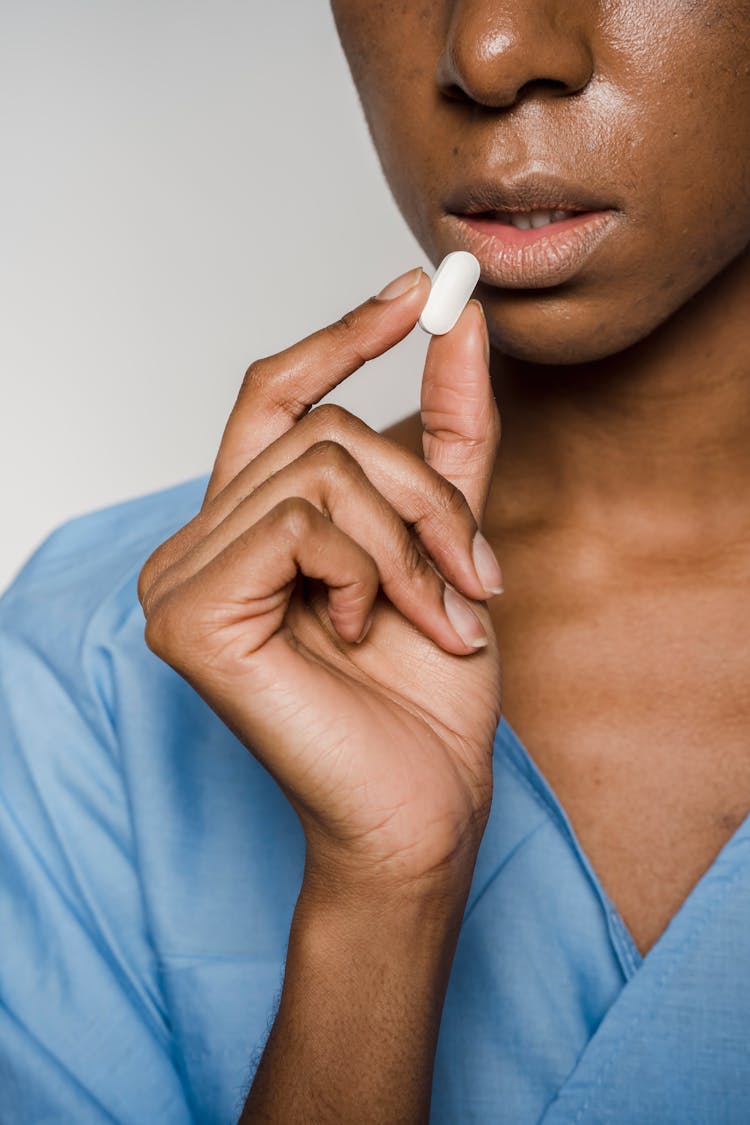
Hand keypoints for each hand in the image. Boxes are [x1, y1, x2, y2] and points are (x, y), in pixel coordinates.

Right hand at [138, 268, 501, 893]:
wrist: (421, 804)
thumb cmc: (425, 691)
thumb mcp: (447, 538)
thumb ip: (449, 433)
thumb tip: (462, 321)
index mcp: (247, 527)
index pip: (276, 397)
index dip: (343, 336)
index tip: (422, 290)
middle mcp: (197, 544)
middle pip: (322, 431)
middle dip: (423, 496)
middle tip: (471, 574)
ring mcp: (180, 579)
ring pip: (318, 470)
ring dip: (408, 542)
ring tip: (435, 613)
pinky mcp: (188, 615)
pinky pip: (299, 525)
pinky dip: (364, 572)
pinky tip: (364, 632)